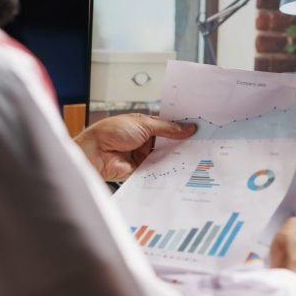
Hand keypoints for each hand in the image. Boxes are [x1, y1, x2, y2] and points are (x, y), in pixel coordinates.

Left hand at [74, 113, 196, 180]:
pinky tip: (181, 168)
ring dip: (176, 157)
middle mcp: (145, 141)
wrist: (95, 152)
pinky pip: (158, 171)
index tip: (199, 129)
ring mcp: (144, 156)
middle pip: (168, 143)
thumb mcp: (143, 124)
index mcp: (145, 125)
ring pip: (165, 157)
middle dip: (182, 143)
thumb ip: (167, 128)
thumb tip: (188, 128)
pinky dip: (168, 170)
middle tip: (201, 143)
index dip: (181, 128)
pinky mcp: (142, 171)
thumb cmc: (111, 132)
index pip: (168, 127)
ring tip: (196, 155)